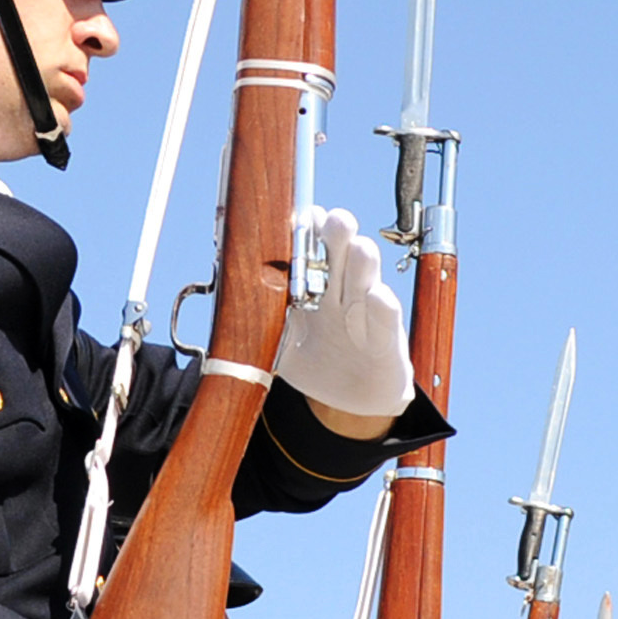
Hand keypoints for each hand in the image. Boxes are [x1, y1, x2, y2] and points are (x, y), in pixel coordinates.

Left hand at [270, 207, 415, 422]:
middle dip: (337, 232)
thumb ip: (263, 329)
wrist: (355, 400)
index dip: (306, 229)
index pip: (312, 246)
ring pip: (366, 275)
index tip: (300, 218)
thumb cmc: (318, 364)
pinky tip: (377, 297)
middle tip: (333, 222)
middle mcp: (341, 288)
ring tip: (358, 249)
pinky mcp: (386, 339)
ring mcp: (365, 310)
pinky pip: (386, 318)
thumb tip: (230, 316)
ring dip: (361, 261)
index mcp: (315, 284)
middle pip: (341, 249)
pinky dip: (381, 306)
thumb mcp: (283, 349)